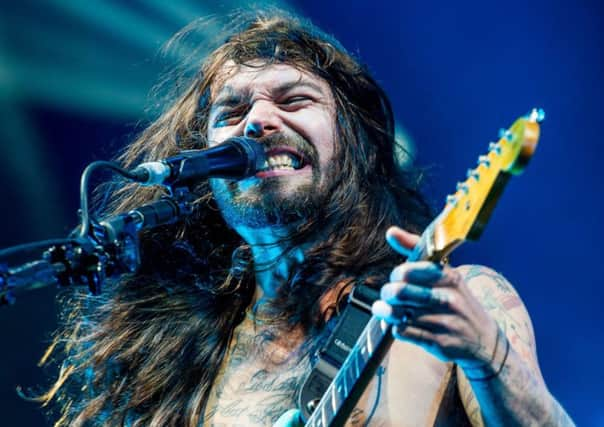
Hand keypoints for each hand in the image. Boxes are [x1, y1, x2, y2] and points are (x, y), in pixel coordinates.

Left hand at [371, 226, 499, 368]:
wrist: (484, 341)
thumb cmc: (456, 302)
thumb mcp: (445, 275)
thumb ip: (416, 251)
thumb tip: (391, 232)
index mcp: (449, 277)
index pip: (408, 270)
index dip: (397, 275)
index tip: (398, 278)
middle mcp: (448, 298)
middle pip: (399, 292)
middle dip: (387, 293)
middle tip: (388, 295)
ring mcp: (444, 322)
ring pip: (397, 313)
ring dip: (385, 312)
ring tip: (384, 309)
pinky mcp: (438, 342)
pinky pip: (402, 331)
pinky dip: (394, 327)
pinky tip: (398, 324)